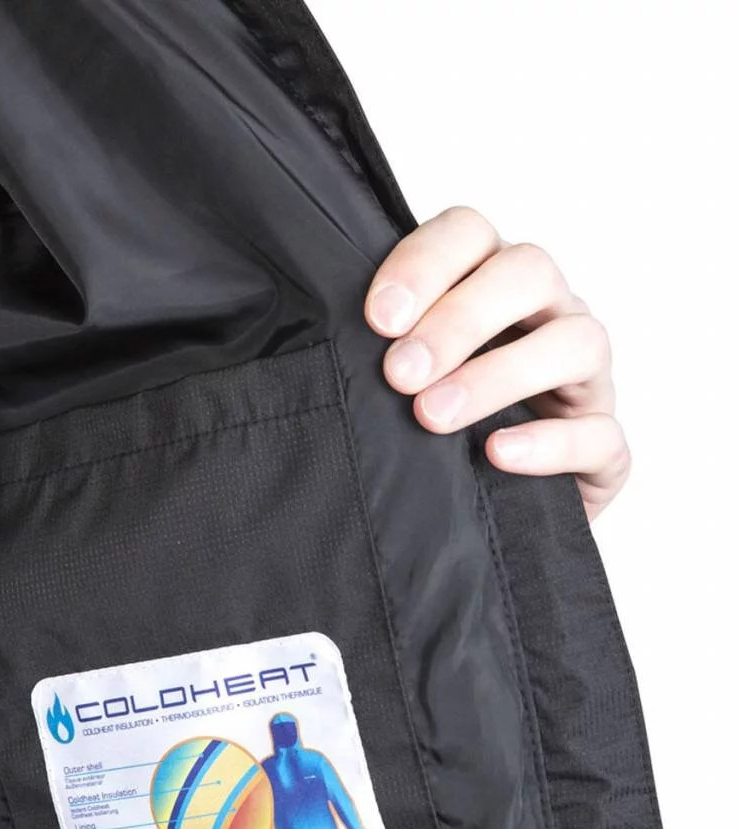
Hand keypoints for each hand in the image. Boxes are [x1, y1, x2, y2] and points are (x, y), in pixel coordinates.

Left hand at [364, 206, 628, 520]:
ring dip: (498, 376)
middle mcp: (547, 313)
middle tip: (400, 373)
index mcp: (490, 281)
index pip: (469, 233)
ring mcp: (585, 376)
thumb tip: (316, 333)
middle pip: (528, 272)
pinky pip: (600, 433)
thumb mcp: (400, 374)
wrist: (486, 503)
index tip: (378, 318)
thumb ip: (377, 346)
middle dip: (459, 320)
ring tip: (433, 416)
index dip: (424, 265)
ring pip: (577, 342)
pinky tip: (498, 453)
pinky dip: (551, 442)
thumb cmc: (432, 418)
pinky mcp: (604, 446)